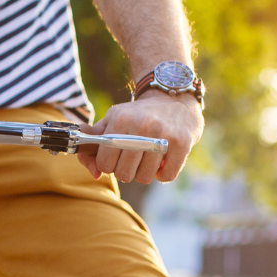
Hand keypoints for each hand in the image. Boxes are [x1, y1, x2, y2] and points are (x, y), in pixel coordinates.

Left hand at [76, 92, 202, 186]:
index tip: (117, 157)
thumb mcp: (113, 119)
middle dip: (126, 171)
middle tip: (133, 159)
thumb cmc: (137, 115)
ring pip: (144, 178)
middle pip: (124, 174)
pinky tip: (162, 161)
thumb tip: (94, 172)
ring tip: (148, 158)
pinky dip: (163, 174)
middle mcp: (141, 126)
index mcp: (120, 120)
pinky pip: (166, 176)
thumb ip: (95, 143)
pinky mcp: (182, 143)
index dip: (109, 165)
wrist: (173, 98)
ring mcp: (163, 134)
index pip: (104, 164)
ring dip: (145, 173)